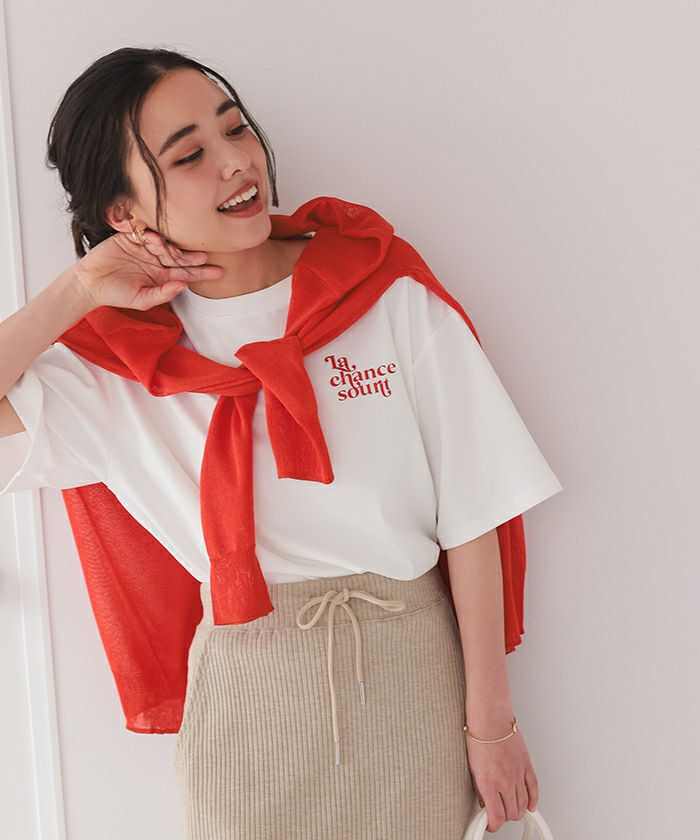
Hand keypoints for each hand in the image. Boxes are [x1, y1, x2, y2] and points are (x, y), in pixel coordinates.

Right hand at [70, 227, 223, 310]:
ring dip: (169, 245)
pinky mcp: (130, 237)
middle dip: (192, 256)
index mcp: (162, 276)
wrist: (90, 283)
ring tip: (170, 250)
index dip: (202, 272)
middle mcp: (157, 260)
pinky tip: (152, 237)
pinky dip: (149, 233)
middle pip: (179, 256)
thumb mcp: (142, 300)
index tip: (219, 272)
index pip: (187, 273)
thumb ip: (163, 294)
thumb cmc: (116, 295)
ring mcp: (144, 248)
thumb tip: (183, 285)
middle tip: (204, 256)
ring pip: (163, 242)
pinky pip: (143, 231)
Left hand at [465, 722, 538, 831]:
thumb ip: (481, 789)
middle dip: (504, 817)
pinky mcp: (527, 766)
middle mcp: (506, 782)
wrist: (490, 718)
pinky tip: (529, 805)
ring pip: (523, 805)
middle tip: (498, 812)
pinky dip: (533, 800)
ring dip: (517, 810)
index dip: (492, 825)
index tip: (489, 823)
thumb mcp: (473, 768)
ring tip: (509, 807)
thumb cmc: (478, 737)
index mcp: (489, 784)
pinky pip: (534, 789)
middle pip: (511, 814)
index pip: (496, 817)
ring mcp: (518, 775)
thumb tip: (485, 802)